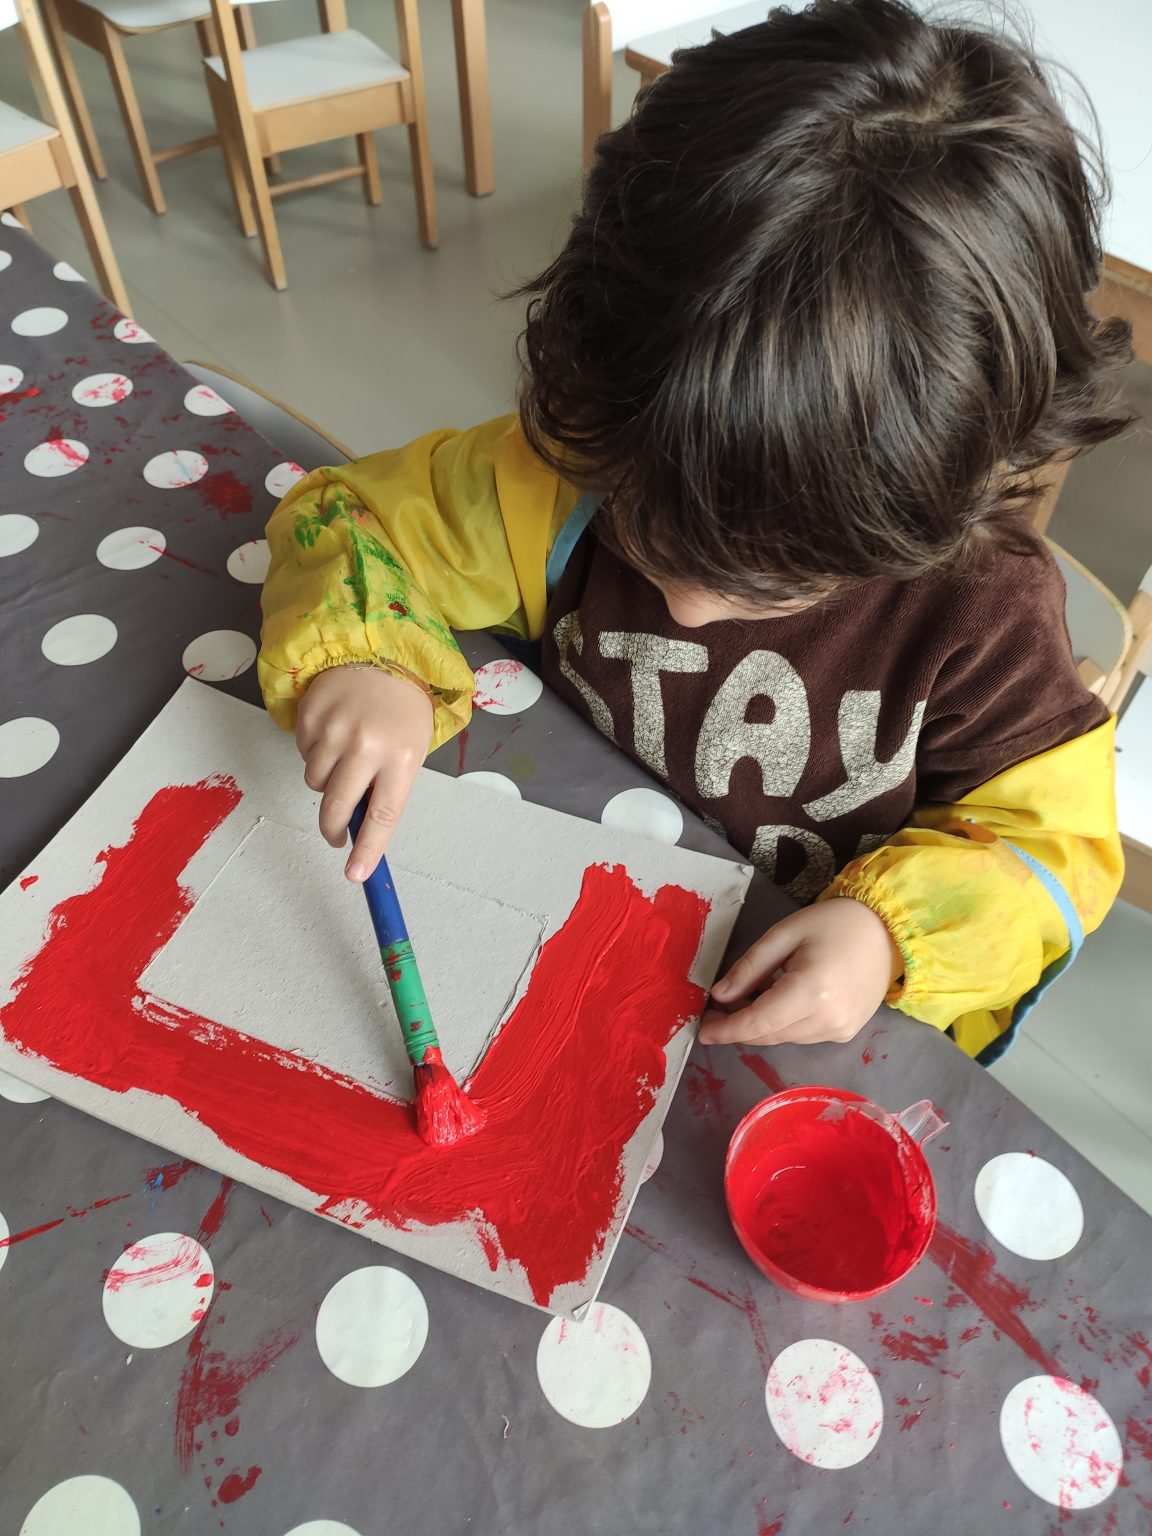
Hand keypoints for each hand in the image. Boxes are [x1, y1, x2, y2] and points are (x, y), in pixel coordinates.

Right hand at [296, 665, 433, 881]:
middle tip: (337, 833)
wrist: (379, 654)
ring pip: (315, 783)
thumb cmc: (401, 711)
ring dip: (326, 782)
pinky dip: (316, 754)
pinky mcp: (311, 718)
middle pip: (337, 807)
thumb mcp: (410, 750)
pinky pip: (304, 755)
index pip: (382, 816)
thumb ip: (388, 787)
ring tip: (345, 757)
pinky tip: (333, 734)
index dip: (367, 849)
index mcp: (401, 758)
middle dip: (333, 828)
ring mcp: (335, 731)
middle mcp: (366, 746)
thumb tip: (360, 827)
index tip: (355, 874)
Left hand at [698, 898, 902, 1047]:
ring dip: (760, 1025)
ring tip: (746, 999)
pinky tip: (777, 1001)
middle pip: (768, 1034)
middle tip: (715, 1011)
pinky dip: (783, 1024)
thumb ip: (750, 967)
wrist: (888, 931)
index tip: (702, 1031)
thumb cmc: (834, 924)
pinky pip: (802, 1036)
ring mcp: (839, 1030)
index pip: (758, 1022)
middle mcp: (826, 1019)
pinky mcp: (846, 1033)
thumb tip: (720, 995)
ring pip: (783, 1037)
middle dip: (737, 1027)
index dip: (727, 1030)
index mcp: (811, 991)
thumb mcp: (785, 934)